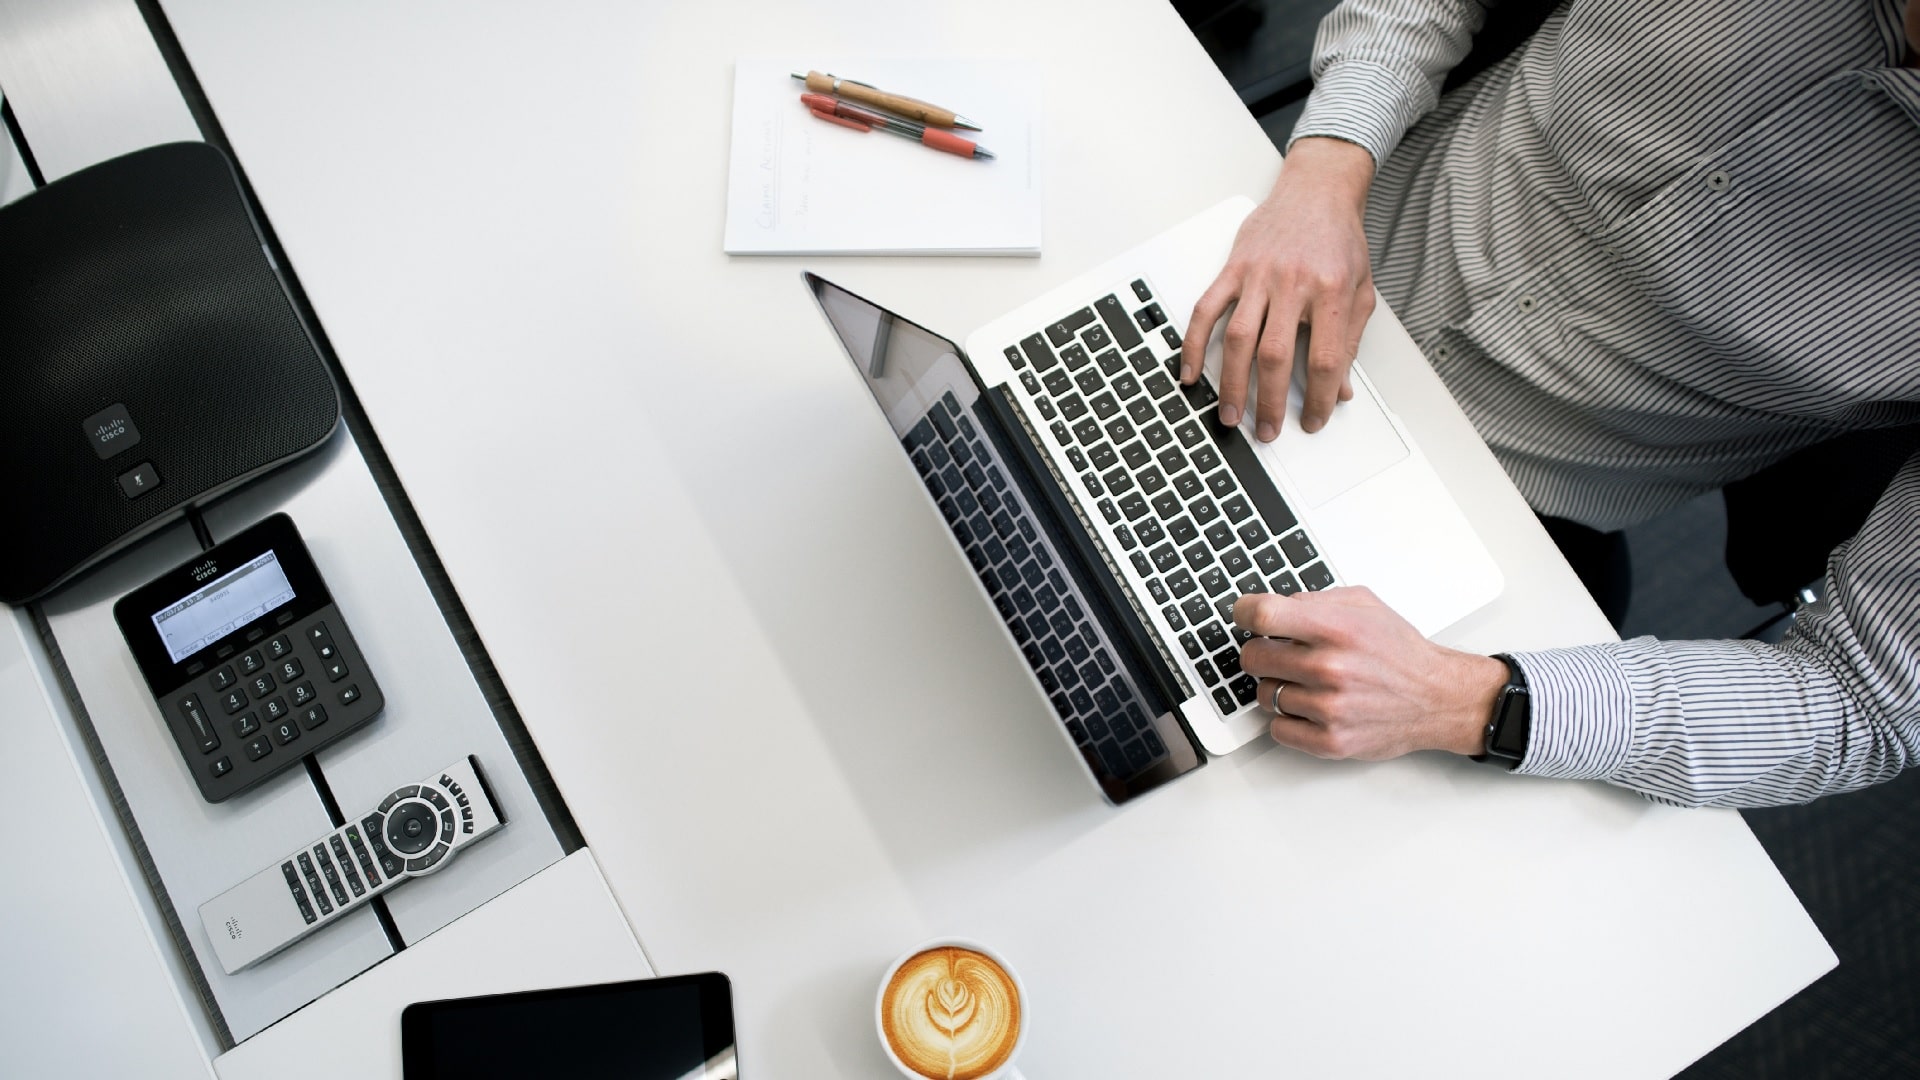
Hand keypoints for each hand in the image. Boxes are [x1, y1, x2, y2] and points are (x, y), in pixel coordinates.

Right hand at [1183, 137, 1377, 438]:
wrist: (1317, 191)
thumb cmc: (1338, 240)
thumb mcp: (1360, 290)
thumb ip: (1349, 340)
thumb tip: (1341, 388)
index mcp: (1330, 291)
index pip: (1324, 358)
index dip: (1320, 397)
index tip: (1315, 420)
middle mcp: (1292, 283)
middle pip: (1275, 355)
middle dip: (1270, 401)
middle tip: (1267, 430)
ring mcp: (1258, 275)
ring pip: (1238, 338)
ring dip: (1231, 383)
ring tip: (1230, 413)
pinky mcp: (1233, 268)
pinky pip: (1206, 310)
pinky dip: (1194, 344)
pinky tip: (1190, 372)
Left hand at [1232, 587, 1507, 759]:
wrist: (1437, 698)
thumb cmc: (1399, 652)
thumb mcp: (1364, 605)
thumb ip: (1315, 600)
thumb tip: (1272, 606)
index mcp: (1337, 629)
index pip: (1263, 616)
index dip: (1244, 613)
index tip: (1244, 616)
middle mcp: (1331, 668)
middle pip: (1253, 657)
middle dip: (1262, 652)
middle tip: (1280, 653)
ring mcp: (1329, 708)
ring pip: (1264, 694)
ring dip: (1278, 687)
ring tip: (1307, 681)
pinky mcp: (1330, 741)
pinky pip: (1277, 729)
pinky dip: (1288, 719)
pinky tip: (1309, 707)